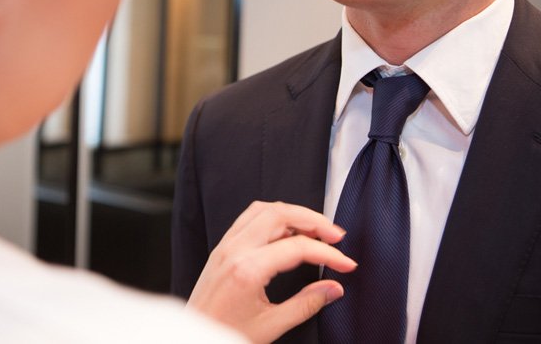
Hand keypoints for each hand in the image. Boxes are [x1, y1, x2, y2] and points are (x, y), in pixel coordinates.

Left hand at [187, 201, 356, 343]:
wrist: (194, 339)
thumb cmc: (226, 334)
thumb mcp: (271, 326)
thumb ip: (306, 304)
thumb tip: (335, 288)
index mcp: (247, 269)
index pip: (297, 248)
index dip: (328, 254)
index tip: (346, 264)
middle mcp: (234, 250)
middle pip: (280, 214)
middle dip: (313, 220)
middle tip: (336, 235)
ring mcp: (225, 245)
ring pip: (264, 209)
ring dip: (293, 214)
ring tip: (316, 229)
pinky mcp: (221, 247)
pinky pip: (249, 217)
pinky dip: (273, 216)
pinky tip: (288, 230)